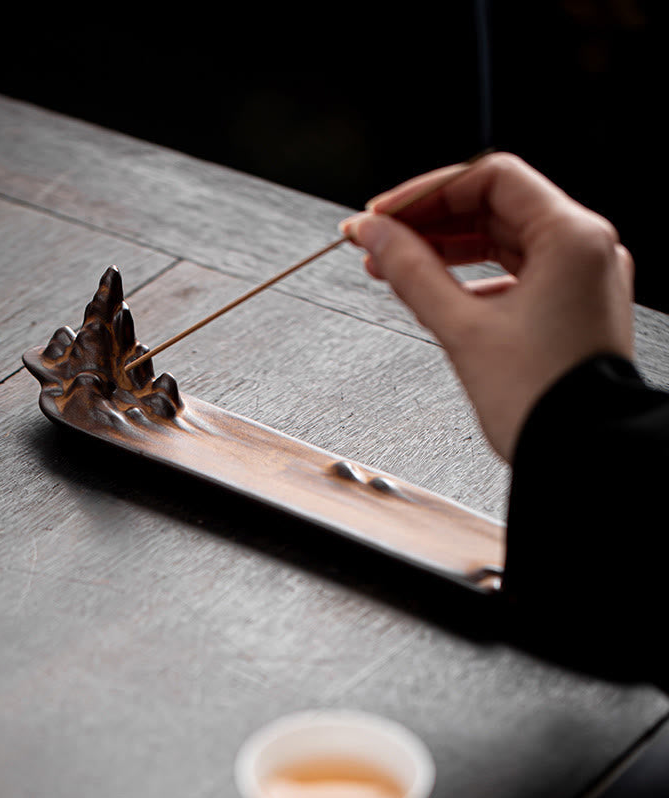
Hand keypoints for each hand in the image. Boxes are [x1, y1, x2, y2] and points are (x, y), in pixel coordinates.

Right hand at [339, 153, 633, 462]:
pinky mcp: (568, 306)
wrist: (579, 456)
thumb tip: (375, 235)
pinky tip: (435, 291)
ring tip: (393, 264)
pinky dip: (469, 275)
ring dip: (444, 248)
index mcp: (572, 239)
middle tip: (379, 237)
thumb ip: (411, 272)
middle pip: (493, 206)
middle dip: (429, 222)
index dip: (428, 192)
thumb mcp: (462, 328)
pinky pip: (512, 272)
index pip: (490, 179)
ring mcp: (579, 278)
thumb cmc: (543, 403)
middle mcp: (584, 250)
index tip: (385, 213)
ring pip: (500, 239)